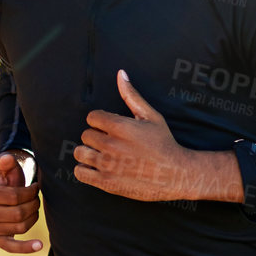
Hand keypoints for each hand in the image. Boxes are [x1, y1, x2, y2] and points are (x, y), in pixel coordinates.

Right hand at [0, 150, 42, 252]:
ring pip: (19, 226)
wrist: (0, 192)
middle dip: (32, 205)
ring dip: (33, 217)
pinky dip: (25, 247)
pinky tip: (39, 245)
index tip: (36, 187)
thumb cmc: (4, 178)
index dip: (29, 192)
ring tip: (34, 207)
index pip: (12, 197)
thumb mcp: (5, 167)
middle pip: (16, 214)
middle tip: (36, 198)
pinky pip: (10, 246)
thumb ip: (6, 162)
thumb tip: (7, 159)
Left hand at [75, 71, 214, 201]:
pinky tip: (98, 168)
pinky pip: (80, 172)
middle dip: (96, 137)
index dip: (101, 122)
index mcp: (120, 126)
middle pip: (86, 135)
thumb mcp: (151, 116)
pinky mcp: (106, 182)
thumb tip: (120, 73)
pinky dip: (85, 169)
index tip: (111, 129)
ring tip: (103, 155)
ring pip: (79, 152)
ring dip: (88, 153)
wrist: (176, 175)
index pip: (91, 118)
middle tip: (112, 143)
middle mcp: (111, 145)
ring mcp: (107, 165)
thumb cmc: (163, 143)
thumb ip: (131, 95)